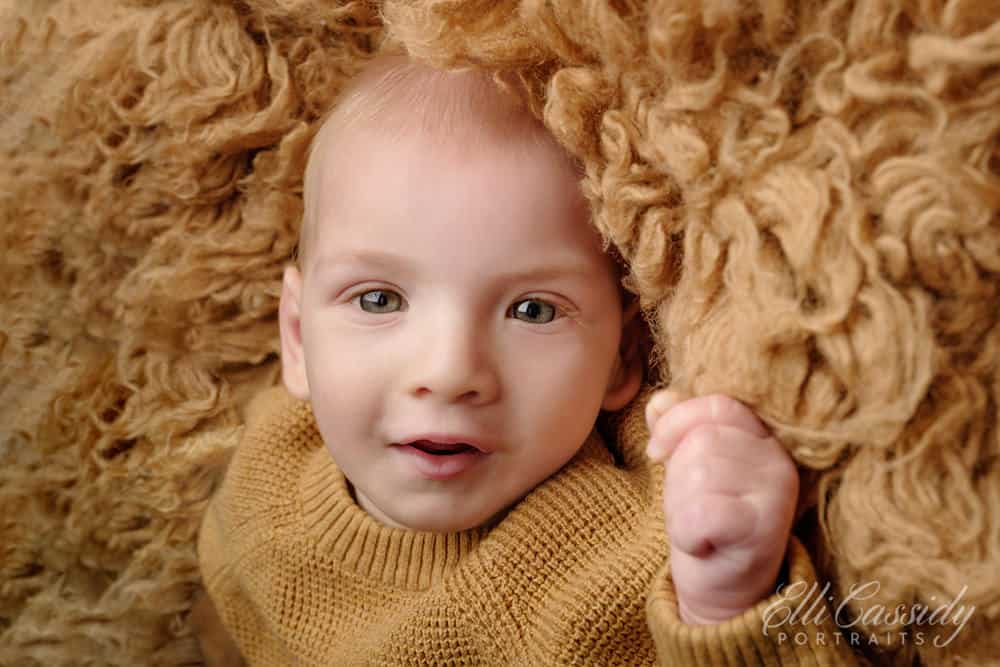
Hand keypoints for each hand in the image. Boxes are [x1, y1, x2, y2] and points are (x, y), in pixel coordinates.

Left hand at [645, 391, 798, 624]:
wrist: (725, 592)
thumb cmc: (706, 521)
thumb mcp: (689, 467)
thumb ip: (680, 428)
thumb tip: (659, 400)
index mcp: (762, 438)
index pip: (717, 406)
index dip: (677, 423)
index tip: (656, 451)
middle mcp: (777, 461)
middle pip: (702, 441)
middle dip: (676, 475)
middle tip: (690, 507)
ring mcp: (776, 494)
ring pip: (699, 473)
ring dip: (679, 504)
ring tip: (697, 526)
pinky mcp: (764, 529)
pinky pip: (702, 512)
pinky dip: (686, 531)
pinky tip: (700, 543)